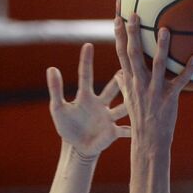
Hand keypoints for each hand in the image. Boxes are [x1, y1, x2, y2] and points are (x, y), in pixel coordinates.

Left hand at [47, 42, 129, 158]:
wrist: (78, 147)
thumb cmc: (67, 126)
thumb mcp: (58, 108)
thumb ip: (55, 89)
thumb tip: (51, 68)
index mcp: (86, 96)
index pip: (86, 75)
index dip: (86, 61)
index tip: (88, 45)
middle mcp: (100, 103)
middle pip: (111, 88)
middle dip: (119, 79)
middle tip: (128, 64)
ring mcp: (108, 117)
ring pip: (122, 107)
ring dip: (131, 102)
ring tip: (141, 94)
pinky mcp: (112, 132)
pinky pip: (124, 130)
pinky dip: (132, 130)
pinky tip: (140, 126)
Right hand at [113, 13, 192, 152]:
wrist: (148, 140)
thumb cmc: (140, 119)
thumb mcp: (129, 100)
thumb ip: (124, 85)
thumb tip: (118, 73)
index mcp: (130, 82)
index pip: (121, 55)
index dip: (119, 37)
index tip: (117, 18)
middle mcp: (140, 84)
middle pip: (135, 55)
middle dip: (134, 34)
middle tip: (135, 15)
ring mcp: (154, 91)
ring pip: (158, 66)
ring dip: (161, 48)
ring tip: (165, 30)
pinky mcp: (169, 99)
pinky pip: (180, 82)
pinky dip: (188, 71)